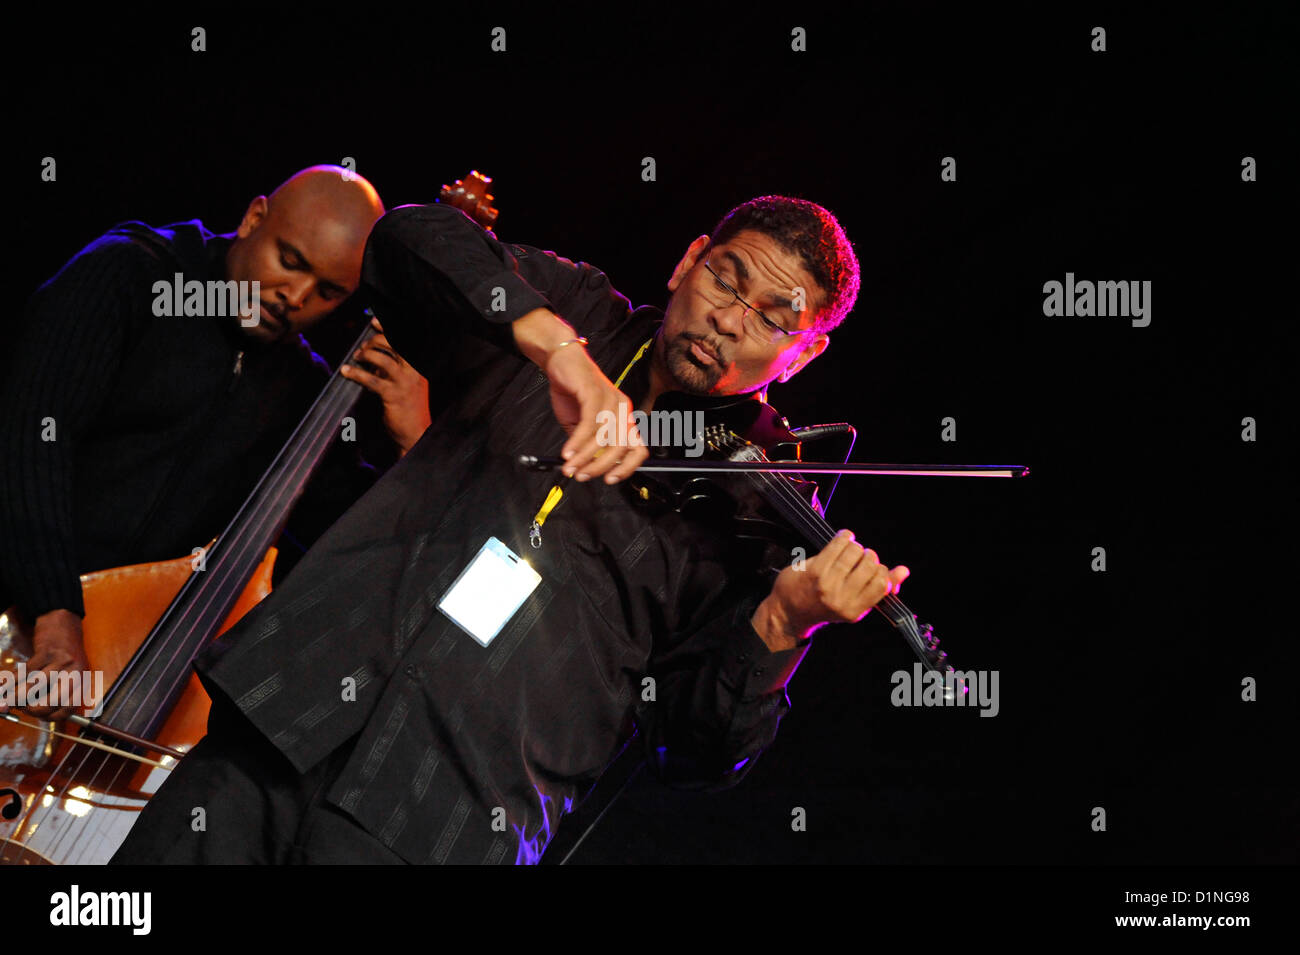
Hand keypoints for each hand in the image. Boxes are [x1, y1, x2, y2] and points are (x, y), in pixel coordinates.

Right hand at [3, 609, 90, 720]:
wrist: (63, 624)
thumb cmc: (63, 655)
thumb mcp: (67, 675)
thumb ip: (52, 693)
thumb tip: (26, 711)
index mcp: (82, 682)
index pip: (68, 710)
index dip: (49, 717)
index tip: (37, 715)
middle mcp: (75, 673)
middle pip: (50, 703)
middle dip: (31, 709)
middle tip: (22, 707)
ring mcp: (61, 662)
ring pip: (32, 689)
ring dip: (16, 696)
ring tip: (10, 697)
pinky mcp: (46, 652)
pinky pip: (24, 673)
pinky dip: (11, 681)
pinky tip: (5, 683)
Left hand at [339, 317, 432, 454]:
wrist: (415, 434)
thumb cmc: (408, 408)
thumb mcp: (404, 383)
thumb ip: (391, 369)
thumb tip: (371, 354)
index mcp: (419, 366)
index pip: (406, 341)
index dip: (389, 329)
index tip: (374, 322)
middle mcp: (415, 371)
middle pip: (396, 344)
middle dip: (376, 340)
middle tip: (363, 347)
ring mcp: (405, 383)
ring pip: (384, 359)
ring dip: (367, 355)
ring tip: (357, 357)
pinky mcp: (394, 396)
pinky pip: (372, 380)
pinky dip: (356, 373)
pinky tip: (346, 371)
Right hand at [545, 342, 647, 484]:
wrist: (560, 360)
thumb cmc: (572, 391)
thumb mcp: (580, 425)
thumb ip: (587, 445)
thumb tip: (588, 468)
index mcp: (624, 416)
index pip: (638, 448)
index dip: (627, 467)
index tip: (610, 480)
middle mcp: (622, 408)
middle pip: (620, 447)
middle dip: (600, 467)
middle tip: (581, 476)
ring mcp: (610, 399)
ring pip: (604, 438)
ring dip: (584, 457)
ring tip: (569, 467)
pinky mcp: (594, 392)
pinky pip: (589, 424)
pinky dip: (577, 442)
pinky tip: (567, 452)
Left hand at [761, 530, 909, 640]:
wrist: (788, 613)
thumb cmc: (823, 606)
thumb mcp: (853, 606)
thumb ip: (879, 589)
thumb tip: (904, 571)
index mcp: (854, 611)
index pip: (882, 583)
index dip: (883, 571)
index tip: (875, 567)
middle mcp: (841, 599)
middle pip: (870, 564)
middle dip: (868, 557)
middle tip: (859, 558)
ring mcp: (827, 584)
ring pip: (855, 552)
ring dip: (855, 546)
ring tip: (849, 549)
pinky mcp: (814, 570)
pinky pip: (837, 545)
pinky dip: (844, 537)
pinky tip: (843, 538)